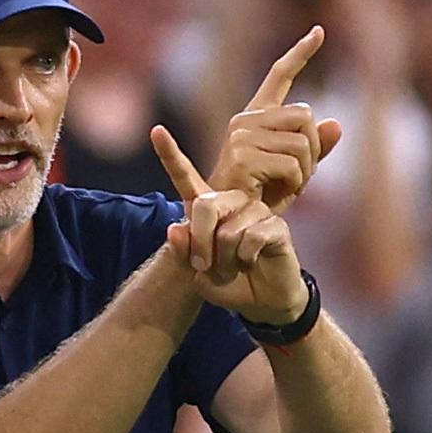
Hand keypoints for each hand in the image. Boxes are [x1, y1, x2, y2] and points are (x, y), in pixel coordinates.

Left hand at [152, 125, 308, 323]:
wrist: (262, 301)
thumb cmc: (227, 283)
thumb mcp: (196, 273)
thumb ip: (181, 252)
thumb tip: (175, 228)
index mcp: (207, 208)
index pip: (186, 177)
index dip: (170, 154)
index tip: (156, 131)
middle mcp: (231, 202)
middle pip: (205, 206)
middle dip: (201, 244)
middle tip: (206, 265)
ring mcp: (255, 210)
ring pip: (228, 230)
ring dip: (225, 258)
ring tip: (234, 264)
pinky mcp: (275, 225)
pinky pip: (250, 238)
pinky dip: (245, 258)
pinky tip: (252, 261)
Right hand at [206, 26, 341, 214]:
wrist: (230, 225)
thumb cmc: (259, 197)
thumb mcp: (294, 171)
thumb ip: (315, 147)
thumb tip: (337, 124)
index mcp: (255, 117)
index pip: (279, 77)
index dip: (300, 53)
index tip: (319, 31)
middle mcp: (245, 121)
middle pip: (306, 116)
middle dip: (312, 150)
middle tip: (296, 177)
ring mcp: (241, 137)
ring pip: (303, 144)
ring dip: (304, 173)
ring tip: (283, 188)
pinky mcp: (243, 157)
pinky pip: (293, 166)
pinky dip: (294, 185)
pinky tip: (274, 194)